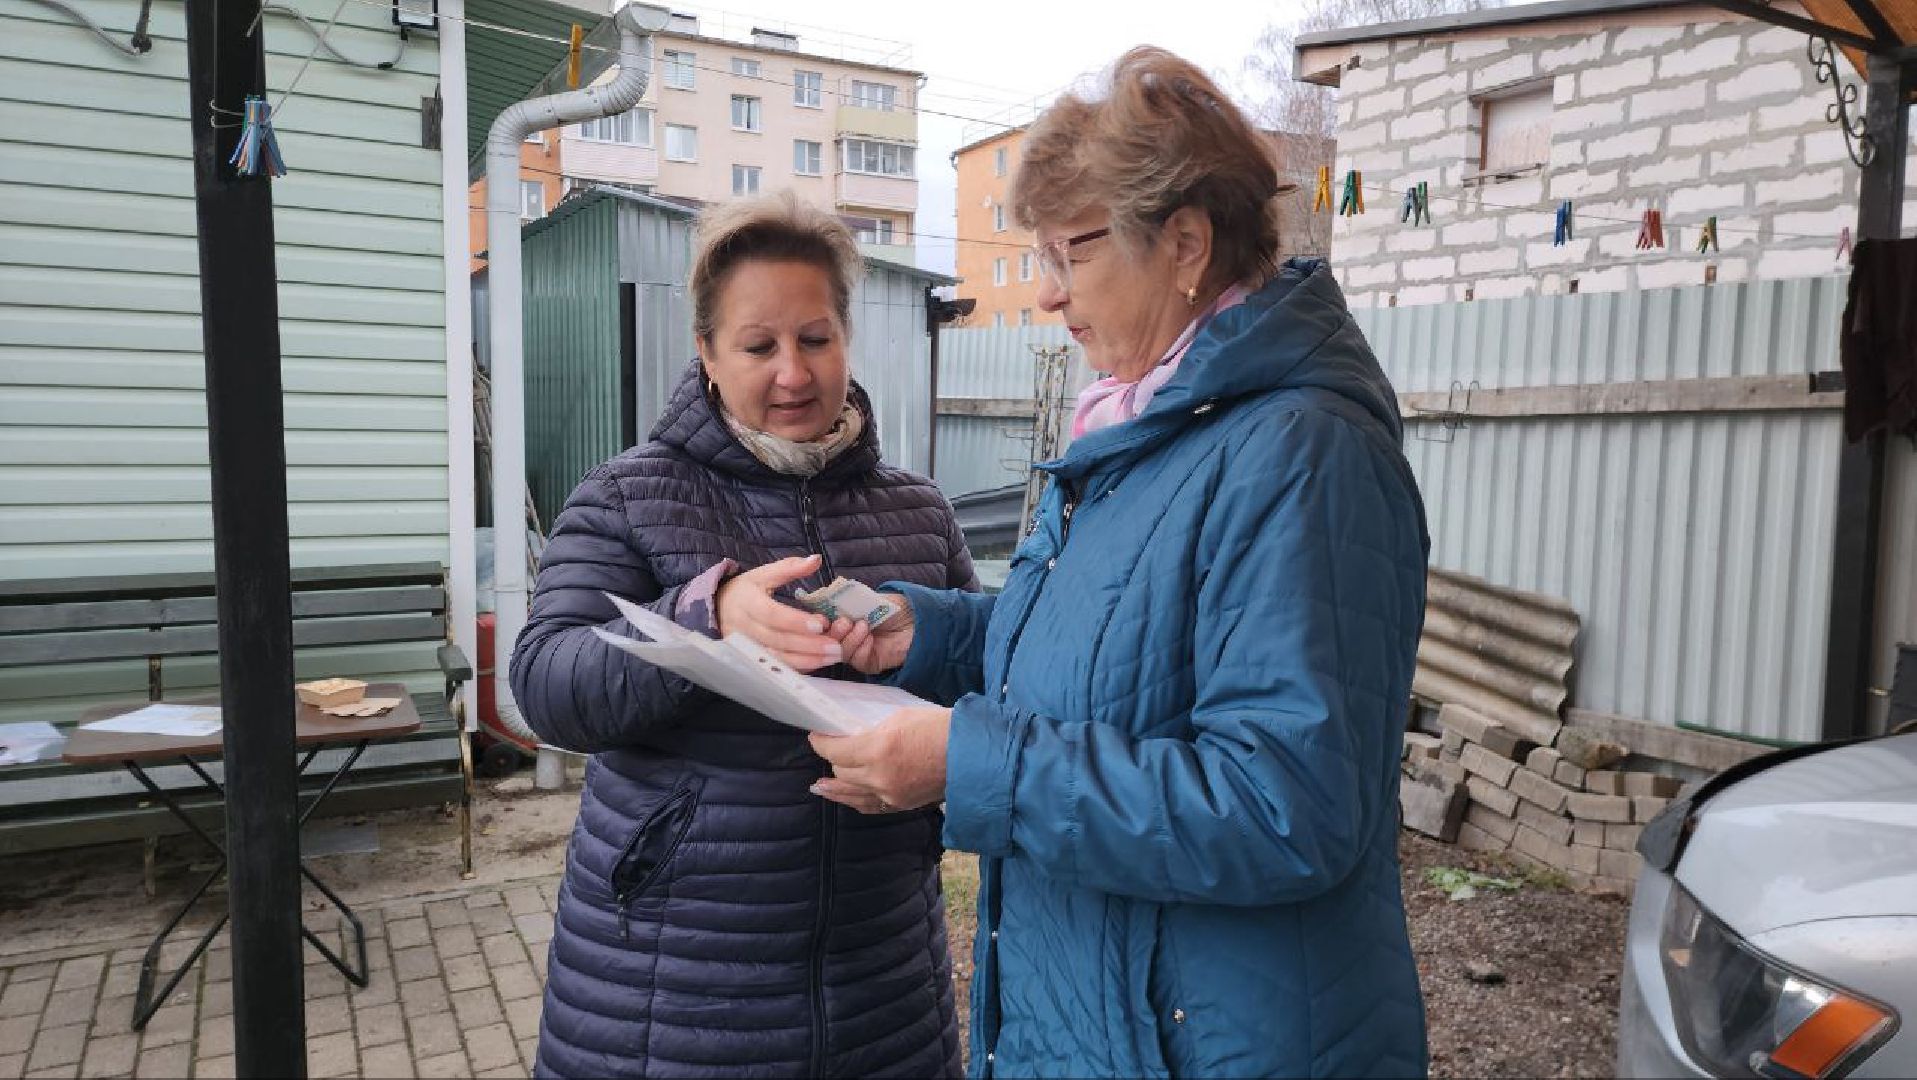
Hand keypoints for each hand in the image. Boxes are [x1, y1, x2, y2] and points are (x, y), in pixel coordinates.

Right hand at [716, 555, 841, 672]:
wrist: (719, 609)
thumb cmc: (746, 590)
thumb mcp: (763, 574)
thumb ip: (789, 567)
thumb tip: (816, 559)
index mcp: (747, 602)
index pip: (771, 614)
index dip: (795, 621)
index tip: (821, 623)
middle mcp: (745, 628)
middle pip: (777, 639)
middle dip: (808, 644)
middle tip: (835, 646)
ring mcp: (748, 647)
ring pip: (778, 658)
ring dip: (807, 659)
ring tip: (833, 657)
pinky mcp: (753, 659)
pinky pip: (777, 667)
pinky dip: (799, 667)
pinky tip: (819, 663)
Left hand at [808, 706, 949, 813]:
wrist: (972, 753)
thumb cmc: (939, 727)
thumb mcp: (900, 717)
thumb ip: (873, 730)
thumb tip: (855, 737)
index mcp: (877, 749)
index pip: (835, 751)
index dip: (821, 743)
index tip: (816, 736)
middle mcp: (879, 776)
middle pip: (841, 772)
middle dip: (833, 760)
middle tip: (832, 750)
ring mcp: (890, 794)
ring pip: (851, 794)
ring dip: (835, 787)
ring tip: (819, 787)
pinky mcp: (901, 805)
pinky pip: (869, 806)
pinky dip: (855, 800)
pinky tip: (846, 798)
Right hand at [824, 594, 914, 674]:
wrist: (919, 620)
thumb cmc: (895, 606)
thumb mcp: (868, 599)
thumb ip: (846, 601)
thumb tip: (825, 599)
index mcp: (842, 617)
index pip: (822, 624)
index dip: (819, 622)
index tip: (822, 617)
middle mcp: (846, 635)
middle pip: (826, 641)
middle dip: (833, 631)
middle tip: (844, 622)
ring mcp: (856, 650)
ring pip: (839, 651)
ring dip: (848, 639)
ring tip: (863, 626)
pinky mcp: (868, 663)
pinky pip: (855, 660)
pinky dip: (860, 648)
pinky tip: (870, 638)